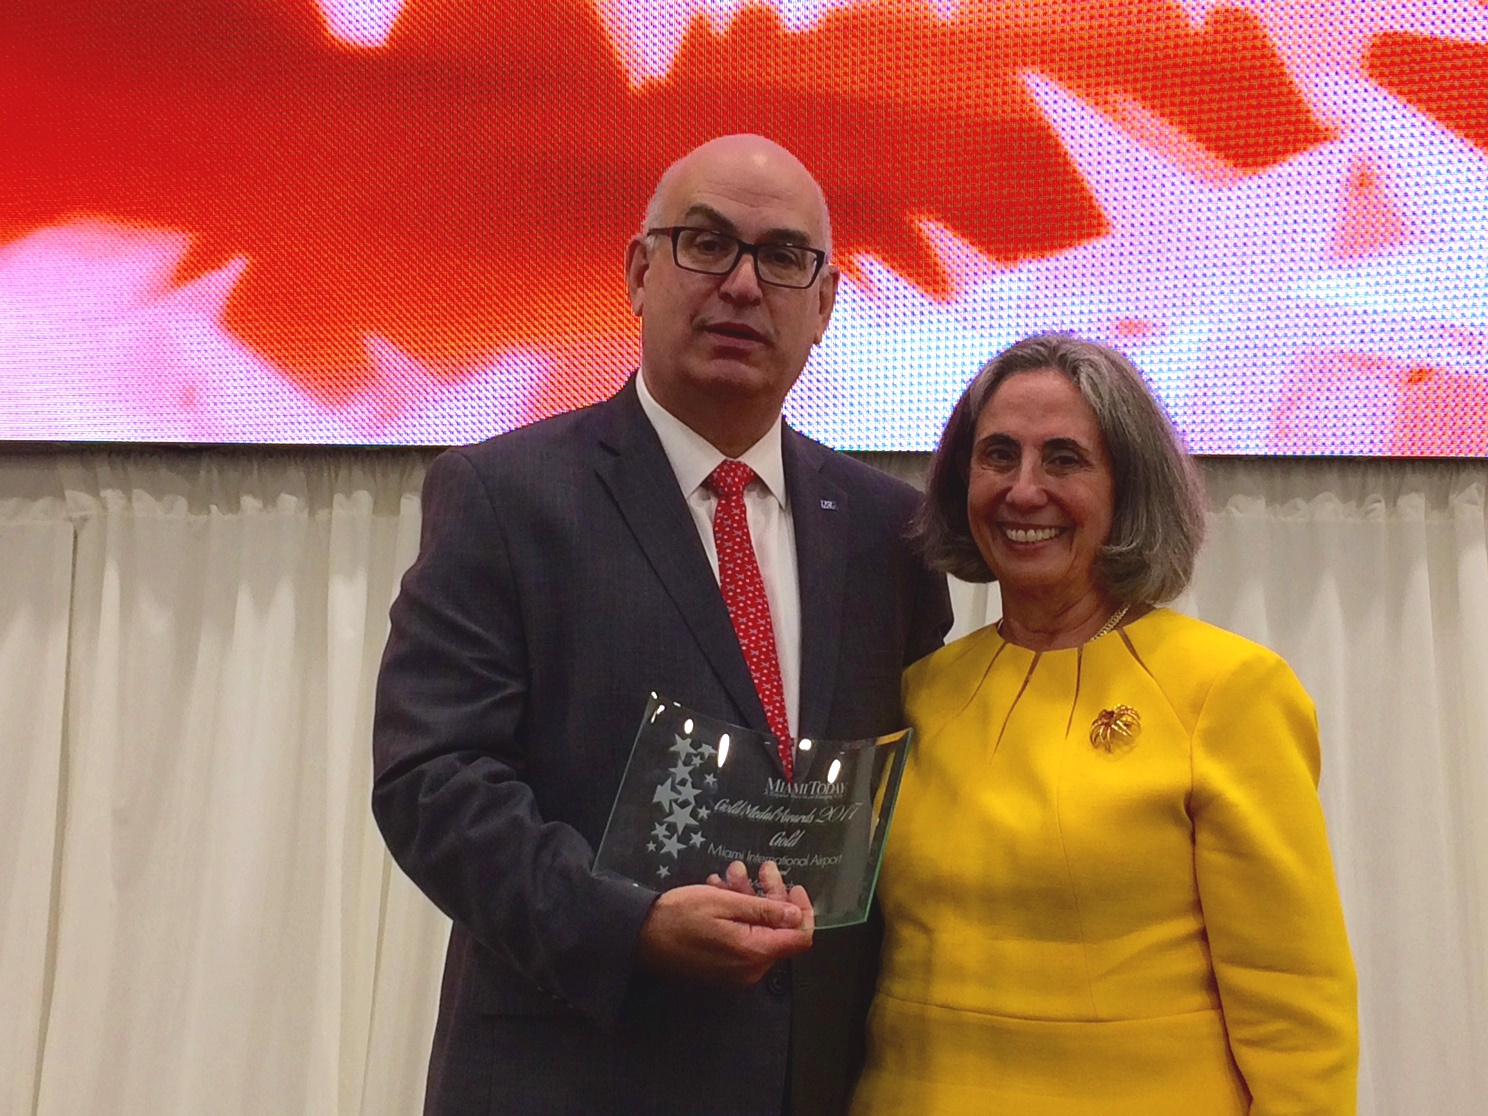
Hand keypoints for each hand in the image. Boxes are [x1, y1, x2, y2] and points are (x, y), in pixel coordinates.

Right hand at [636, 862, 813, 984]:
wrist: (639, 938)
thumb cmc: (680, 916)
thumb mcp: (723, 903)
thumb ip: (764, 910)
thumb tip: (797, 916)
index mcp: (755, 953)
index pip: (800, 938)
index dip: (803, 911)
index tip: (794, 886)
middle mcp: (750, 968)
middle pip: (778, 930)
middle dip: (771, 895)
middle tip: (761, 867)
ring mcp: (735, 969)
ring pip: (758, 930)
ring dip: (749, 898)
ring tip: (731, 872)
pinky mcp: (722, 966)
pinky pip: (741, 938)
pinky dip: (736, 913)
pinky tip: (720, 888)